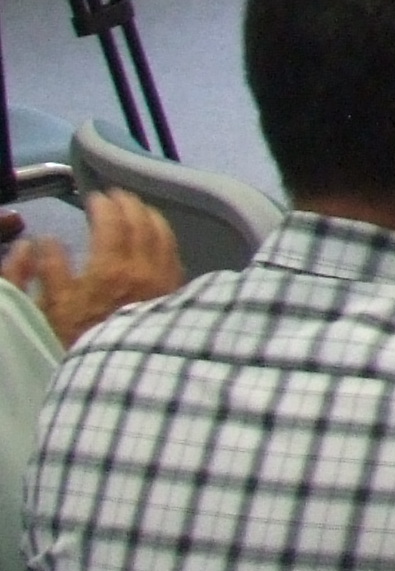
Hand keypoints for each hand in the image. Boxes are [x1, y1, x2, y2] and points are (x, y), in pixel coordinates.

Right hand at [6, 189, 186, 345]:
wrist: (118, 374)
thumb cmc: (77, 341)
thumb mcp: (49, 308)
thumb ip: (44, 270)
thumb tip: (43, 241)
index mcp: (110, 269)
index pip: (112, 222)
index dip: (103, 205)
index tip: (94, 198)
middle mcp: (143, 269)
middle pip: (142, 222)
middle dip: (128, 204)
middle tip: (117, 197)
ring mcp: (164, 280)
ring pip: (164, 235)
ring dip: (150, 216)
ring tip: (138, 209)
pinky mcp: (175, 293)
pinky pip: (174, 255)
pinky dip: (165, 237)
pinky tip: (157, 237)